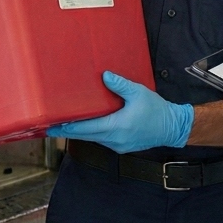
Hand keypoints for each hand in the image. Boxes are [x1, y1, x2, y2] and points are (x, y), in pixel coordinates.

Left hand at [47, 72, 193, 153]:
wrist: (172, 127)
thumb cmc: (157, 111)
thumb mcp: (138, 93)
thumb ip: (120, 84)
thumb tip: (104, 76)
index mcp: (116, 126)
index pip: (85, 128)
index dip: (66, 127)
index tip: (52, 125)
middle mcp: (114, 139)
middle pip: (84, 136)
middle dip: (67, 130)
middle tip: (50, 126)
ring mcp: (117, 145)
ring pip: (93, 138)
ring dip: (81, 131)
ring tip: (66, 123)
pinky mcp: (121, 146)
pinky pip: (102, 139)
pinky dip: (93, 133)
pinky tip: (88, 126)